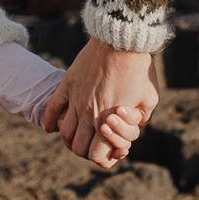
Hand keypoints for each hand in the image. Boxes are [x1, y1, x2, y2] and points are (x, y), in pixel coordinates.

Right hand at [41, 38, 160, 168]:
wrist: (122, 40)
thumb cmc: (139, 70)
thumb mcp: (149, 100)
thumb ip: (140, 120)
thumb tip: (133, 129)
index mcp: (109, 122)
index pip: (96, 156)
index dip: (103, 159)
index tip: (110, 152)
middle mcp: (89, 114)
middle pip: (77, 148)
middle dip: (86, 151)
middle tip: (94, 144)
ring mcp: (75, 99)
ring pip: (64, 133)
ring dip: (69, 139)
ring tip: (77, 135)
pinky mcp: (67, 84)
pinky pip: (51, 108)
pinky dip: (50, 121)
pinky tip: (51, 127)